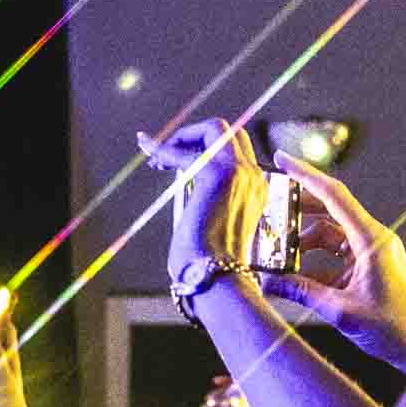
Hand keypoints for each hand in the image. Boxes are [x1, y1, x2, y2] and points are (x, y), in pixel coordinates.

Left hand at [137, 118, 273, 280]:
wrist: (215, 277)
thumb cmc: (209, 262)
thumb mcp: (216, 222)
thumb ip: (210, 197)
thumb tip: (185, 177)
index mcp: (257, 189)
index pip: (236, 151)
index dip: (204, 149)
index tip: (175, 161)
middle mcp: (254, 177)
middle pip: (228, 132)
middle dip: (194, 135)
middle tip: (166, 153)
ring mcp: (240, 172)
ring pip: (212, 129)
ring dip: (179, 138)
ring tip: (154, 154)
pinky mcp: (217, 173)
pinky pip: (184, 151)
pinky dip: (162, 149)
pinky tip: (148, 151)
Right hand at [250, 150, 405, 379]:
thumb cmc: (395, 330)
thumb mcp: (342, 312)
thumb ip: (303, 293)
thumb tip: (268, 281)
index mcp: (372, 240)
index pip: (334, 195)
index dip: (305, 175)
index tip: (281, 160)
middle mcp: (372, 239)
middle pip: (328, 211)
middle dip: (297, 210)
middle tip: (267, 212)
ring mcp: (371, 253)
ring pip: (329, 235)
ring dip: (302, 242)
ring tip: (275, 254)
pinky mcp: (368, 268)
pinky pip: (335, 255)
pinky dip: (314, 262)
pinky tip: (293, 276)